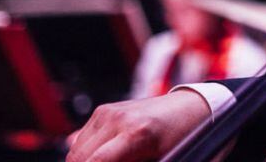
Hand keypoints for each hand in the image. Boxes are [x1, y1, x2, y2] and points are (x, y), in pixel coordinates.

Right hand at [66, 90, 208, 160]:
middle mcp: (118, 118)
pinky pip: (80, 140)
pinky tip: (105, 157)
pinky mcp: (103, 110)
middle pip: (79, 158)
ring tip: (113, 161)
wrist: (190, 108)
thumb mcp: (165, 158)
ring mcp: (108, 112)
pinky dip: (86, 153)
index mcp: (136, 133)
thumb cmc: (183, 137)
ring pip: (76, 151)